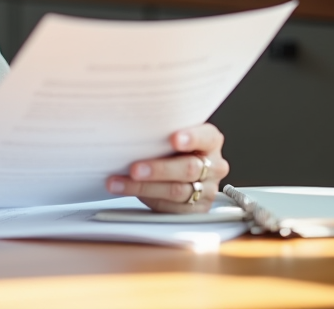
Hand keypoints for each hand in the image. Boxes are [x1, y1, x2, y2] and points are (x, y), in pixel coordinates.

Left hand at [105, 123, 229, 212]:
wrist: (176, 171)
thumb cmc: (170, 147)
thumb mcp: (170, 134)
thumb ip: (160, 130)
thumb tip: (126, 124)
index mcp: (210, 141)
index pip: (206, 138)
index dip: (191, 138)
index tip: (174, 139)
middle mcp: (214, 165)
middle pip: (188, 168)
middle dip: (158, 169)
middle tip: (135, 169)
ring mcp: (208, 189)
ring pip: (176, 191)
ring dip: (144, 187)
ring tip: (119, 182)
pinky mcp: (197, 209)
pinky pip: (171, 207)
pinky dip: (145, 199)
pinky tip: (127, 191)